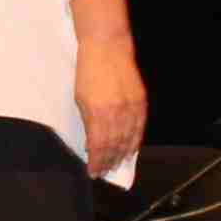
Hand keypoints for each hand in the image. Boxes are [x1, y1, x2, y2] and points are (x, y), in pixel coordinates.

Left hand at [75, 36, 147, 177]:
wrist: (108, 47)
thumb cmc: (88, 71)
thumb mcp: (80, 98)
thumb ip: (88, 121)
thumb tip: (92, 142)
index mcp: (98, 113)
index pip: (98, 146)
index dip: (96, 162)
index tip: (93, 172)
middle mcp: (117, 113)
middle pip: (115, 146)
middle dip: (109, 162)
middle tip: (104, 172)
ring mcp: (131, 107)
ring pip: (129, 139)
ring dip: (122, 156)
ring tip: (116, 165)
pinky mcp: (141, 102)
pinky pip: (139, 128)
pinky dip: (135, 142)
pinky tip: (131, 150)